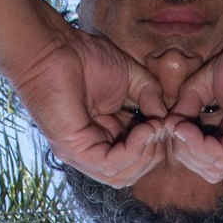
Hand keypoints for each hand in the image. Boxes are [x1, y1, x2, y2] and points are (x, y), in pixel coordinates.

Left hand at [5, 26, 171, 187]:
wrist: (54, 47)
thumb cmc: (85, 57)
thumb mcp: (131, 77)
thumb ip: (150, 95)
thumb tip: (164, 118)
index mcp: (101, 135)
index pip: (133, 157)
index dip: (154, 144)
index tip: (168, 122)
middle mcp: (88, 150)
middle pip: (129, 172)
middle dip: (153, 153)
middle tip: (163, 127)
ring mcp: (79, 153)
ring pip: (121, 175)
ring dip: (146, 153)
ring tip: (155, 127)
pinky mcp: (73, 150)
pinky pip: (110, 165)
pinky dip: (133, 151)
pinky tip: (145, 130)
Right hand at [166, 15, 222, 183]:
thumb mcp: (213, 77)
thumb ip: (192, 97)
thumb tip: (171, 118)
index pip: (210, 155)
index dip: (185, 144)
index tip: (169, 124)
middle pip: (210, 168)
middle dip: (183, 152)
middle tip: (170, 128)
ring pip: (214, 167)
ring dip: (187, 150)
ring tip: (174, 126)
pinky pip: (221, 155)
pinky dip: (197, 145)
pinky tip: (183, 128)